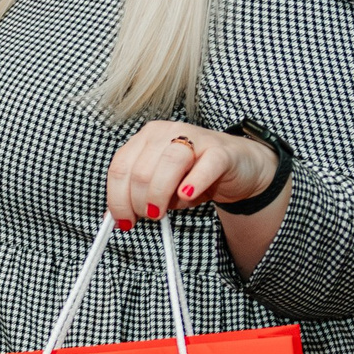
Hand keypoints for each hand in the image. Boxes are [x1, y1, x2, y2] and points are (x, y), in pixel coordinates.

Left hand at [105, 120, 276, 224]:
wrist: (237, 168)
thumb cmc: (195, 177)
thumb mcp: (162, 188)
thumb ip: (138, 198)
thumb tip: (115, 220)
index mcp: (146, 138)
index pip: (120, 167)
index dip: (117, 198)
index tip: (124, 221)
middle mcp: (167, 132)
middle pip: (141, 169)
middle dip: (139, 201)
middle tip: (149, 217)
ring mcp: (195, 138)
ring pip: (169, 162)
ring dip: (160, 194)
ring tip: (163, 212)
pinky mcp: (221, 151)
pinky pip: (205, 165)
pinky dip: (194, 182)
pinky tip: (186, 195)